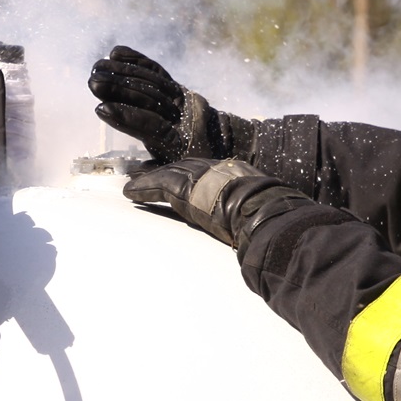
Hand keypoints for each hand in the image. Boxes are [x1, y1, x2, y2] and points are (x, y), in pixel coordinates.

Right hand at [88, 45, 248, 162]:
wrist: (230, 141)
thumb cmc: (197, 164)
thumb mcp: (181, 173)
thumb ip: (156, 173)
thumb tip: (131, 179)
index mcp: (179, 141)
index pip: (149, 126)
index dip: (126, 117)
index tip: (101, 109)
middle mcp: (181, 115)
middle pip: (147, 99)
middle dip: (119, 89)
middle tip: (93, 81)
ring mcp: (181, 98)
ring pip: (150, 82)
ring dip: (122, 72)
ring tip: (97, 66)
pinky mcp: (178, 87)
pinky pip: (157, 71)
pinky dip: (137, 61)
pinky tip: (117, 53)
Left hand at [124, 156, 314, 249]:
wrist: (265, 212)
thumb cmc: (271, 219)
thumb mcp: (264, 212)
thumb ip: (254, 215)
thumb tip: (256, 233)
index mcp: (238, 173)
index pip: (208, 171)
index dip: (191, 173)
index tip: (180, 176)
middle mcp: (218, 169)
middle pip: (185, 167)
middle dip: (166, 171)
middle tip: (148, 174)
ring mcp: (202, 176)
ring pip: (169, 174)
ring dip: (149, 179)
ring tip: (133, 185)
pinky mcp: (185, 187)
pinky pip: (158, 184)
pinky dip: (143, 188)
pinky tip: (129, 192)